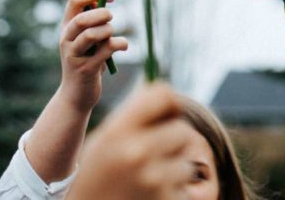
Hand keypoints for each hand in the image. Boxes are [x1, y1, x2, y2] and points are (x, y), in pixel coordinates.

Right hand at [58, 0, 127, 111]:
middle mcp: (66, 40)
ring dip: (109, 31)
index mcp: (66, 27)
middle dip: (102, 14)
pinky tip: (123, 47)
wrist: (76, 95)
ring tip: (113, 36)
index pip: (74, 1)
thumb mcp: (87, 40)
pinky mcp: (86, 69)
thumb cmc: (86, 62)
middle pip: (82, 18)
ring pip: (92, 34)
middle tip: (112, 18)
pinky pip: (107, 50)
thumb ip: (92, 21)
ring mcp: (74, 55)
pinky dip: (120, 44)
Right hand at [66, 83, 192, 199]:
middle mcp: (136, 153)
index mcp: (116, 132)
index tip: (168, 116)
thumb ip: (132, 119)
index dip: (171, 105)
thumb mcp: (102, 144)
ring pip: (187, 161)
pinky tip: (153, 196)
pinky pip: (185, 187)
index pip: (163, 95)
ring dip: (176, 170)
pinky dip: (175, 191)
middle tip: (159, 155)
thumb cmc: (97, 181)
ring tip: (151, 180)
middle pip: (183, 130)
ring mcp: (154, 180)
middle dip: (175, 143)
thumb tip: (170, 97)